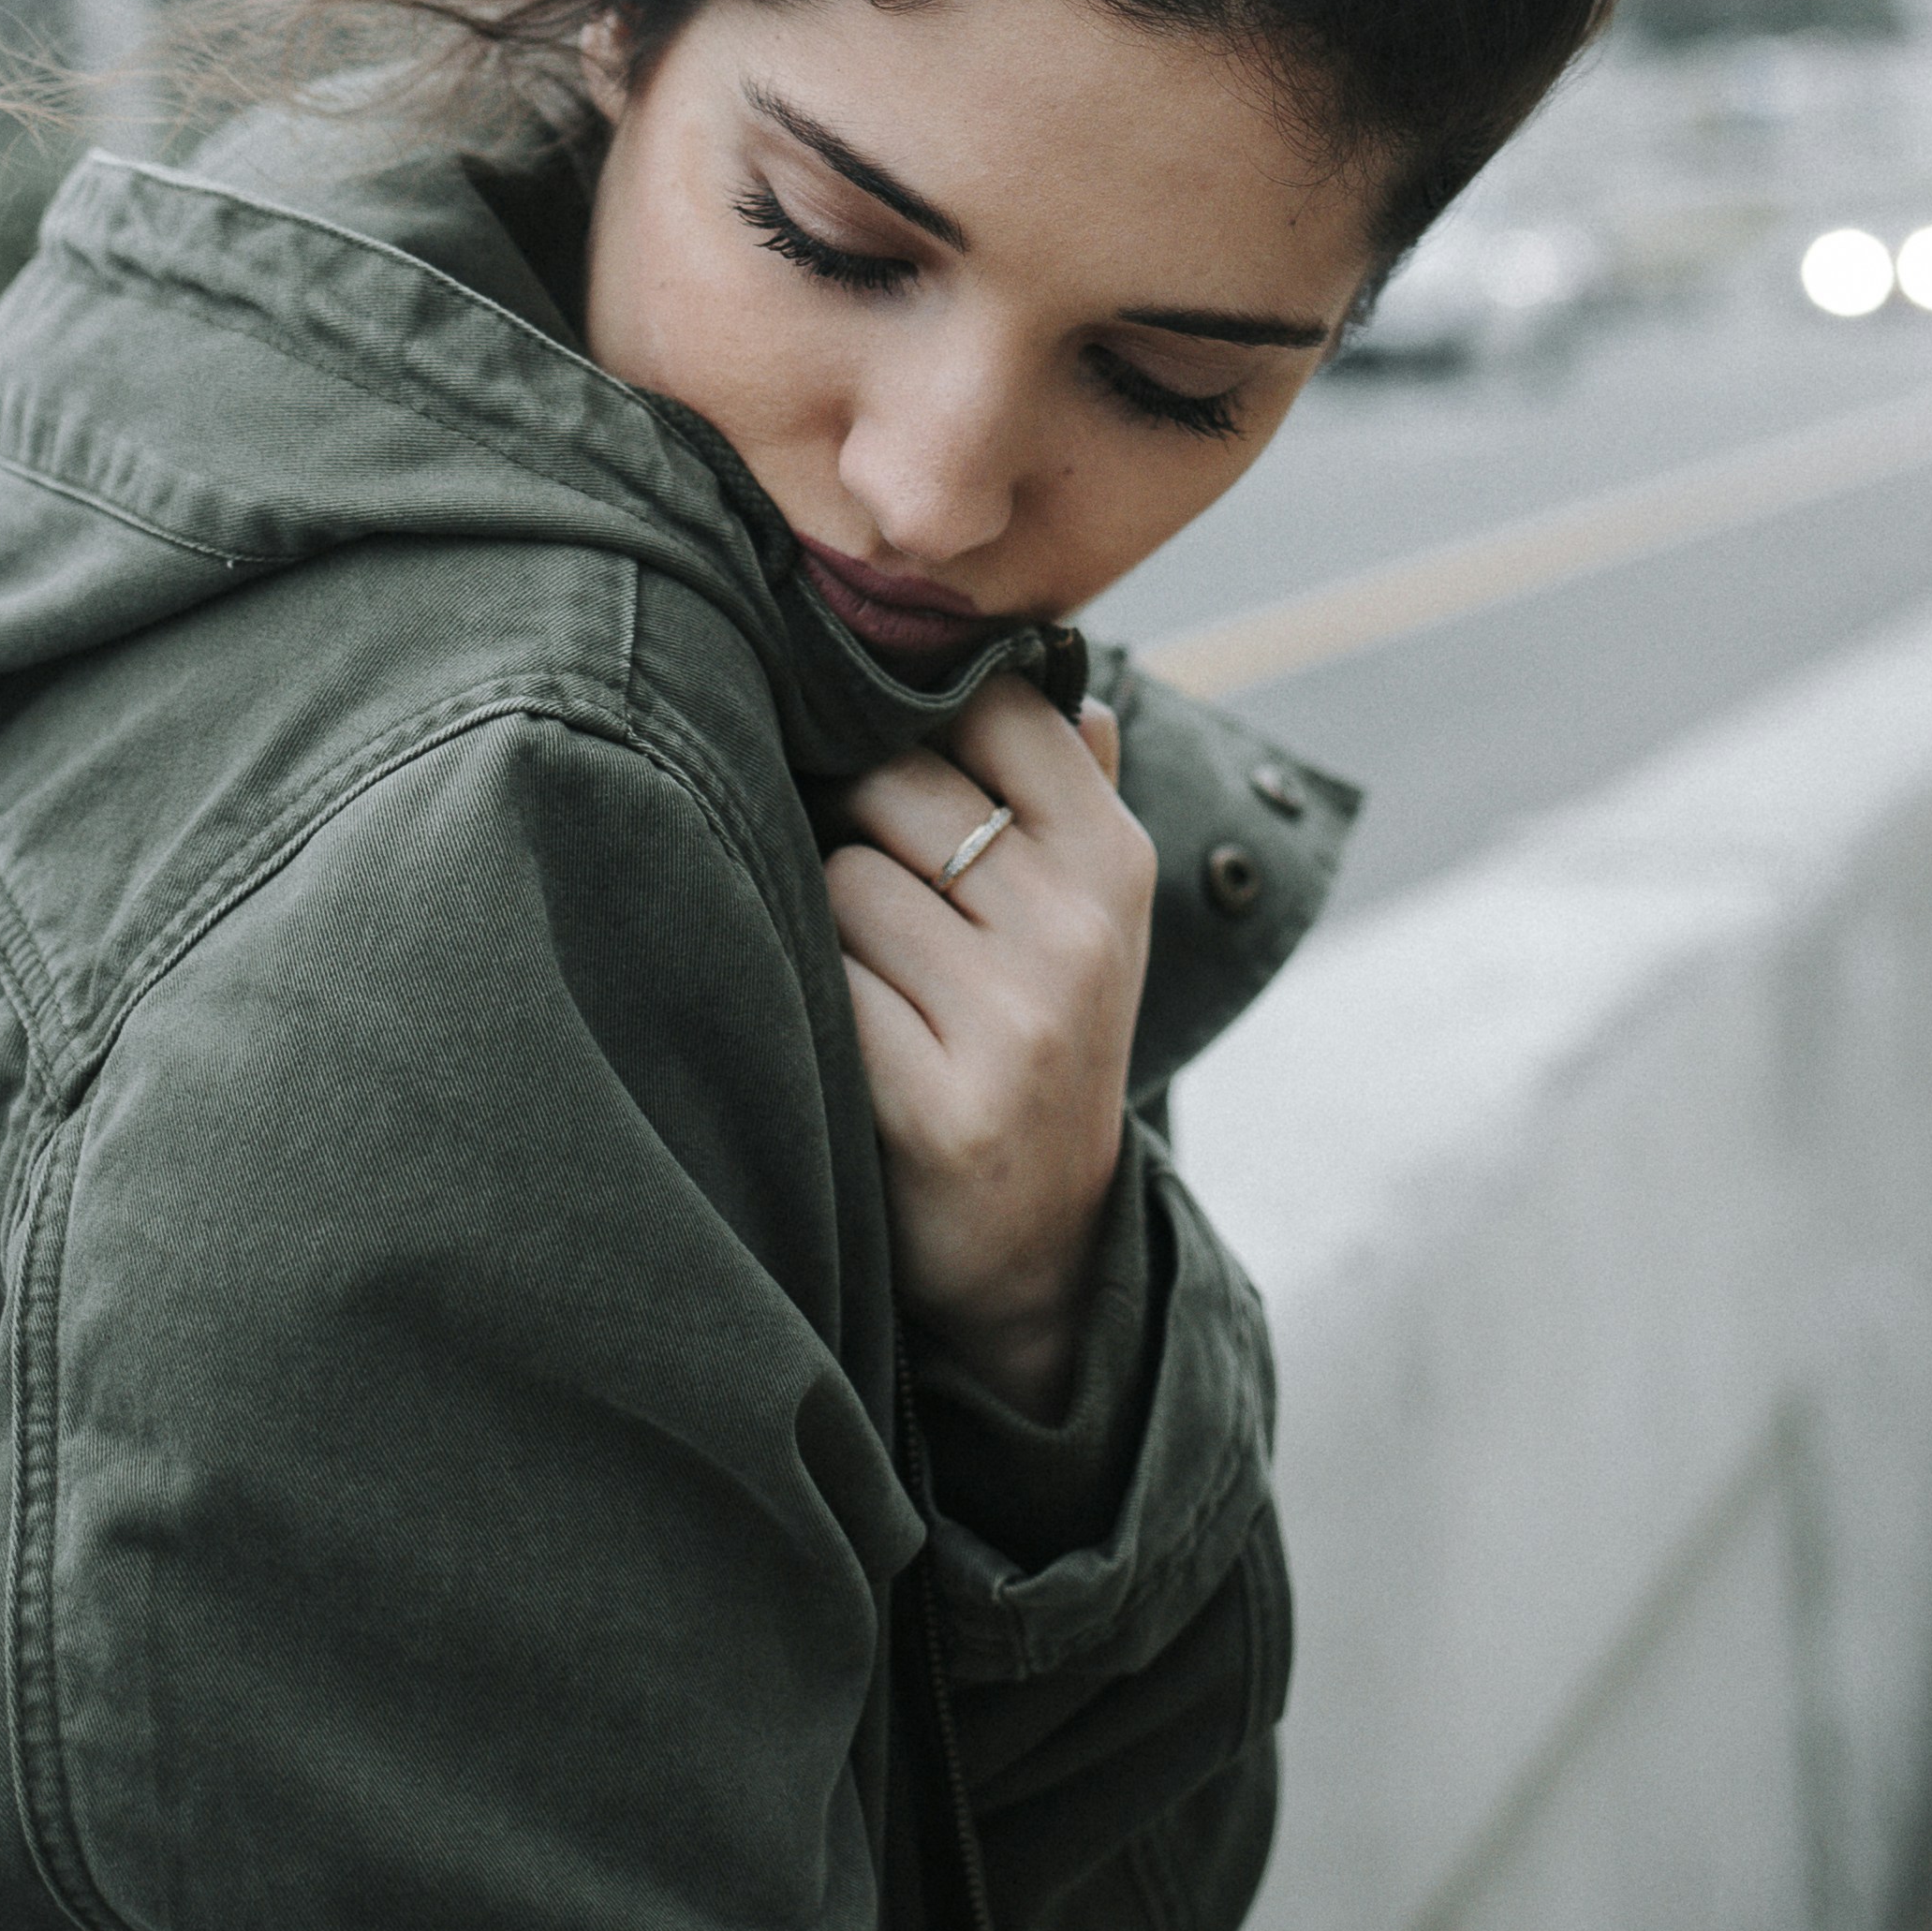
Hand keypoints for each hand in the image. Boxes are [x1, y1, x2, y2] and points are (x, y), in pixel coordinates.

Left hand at [823, 677, 1154, 1421]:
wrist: (1036, 1247)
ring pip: (844, 881)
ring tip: (873, 988)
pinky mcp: (938, 1107)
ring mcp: (1015, 1022)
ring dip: (830, 927)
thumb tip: (1068, 682)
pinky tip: (851, 1049)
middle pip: (894, 784)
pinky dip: (816, 1005)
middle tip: (878, 905)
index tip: (891, 761)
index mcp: (1115, 863)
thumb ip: (1075, 795)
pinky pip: (824, 983)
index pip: (995, 707)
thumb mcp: (1087, 919)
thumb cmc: (1034, 1039)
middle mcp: (1079, 932)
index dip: (916, 721)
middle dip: (857, 829)